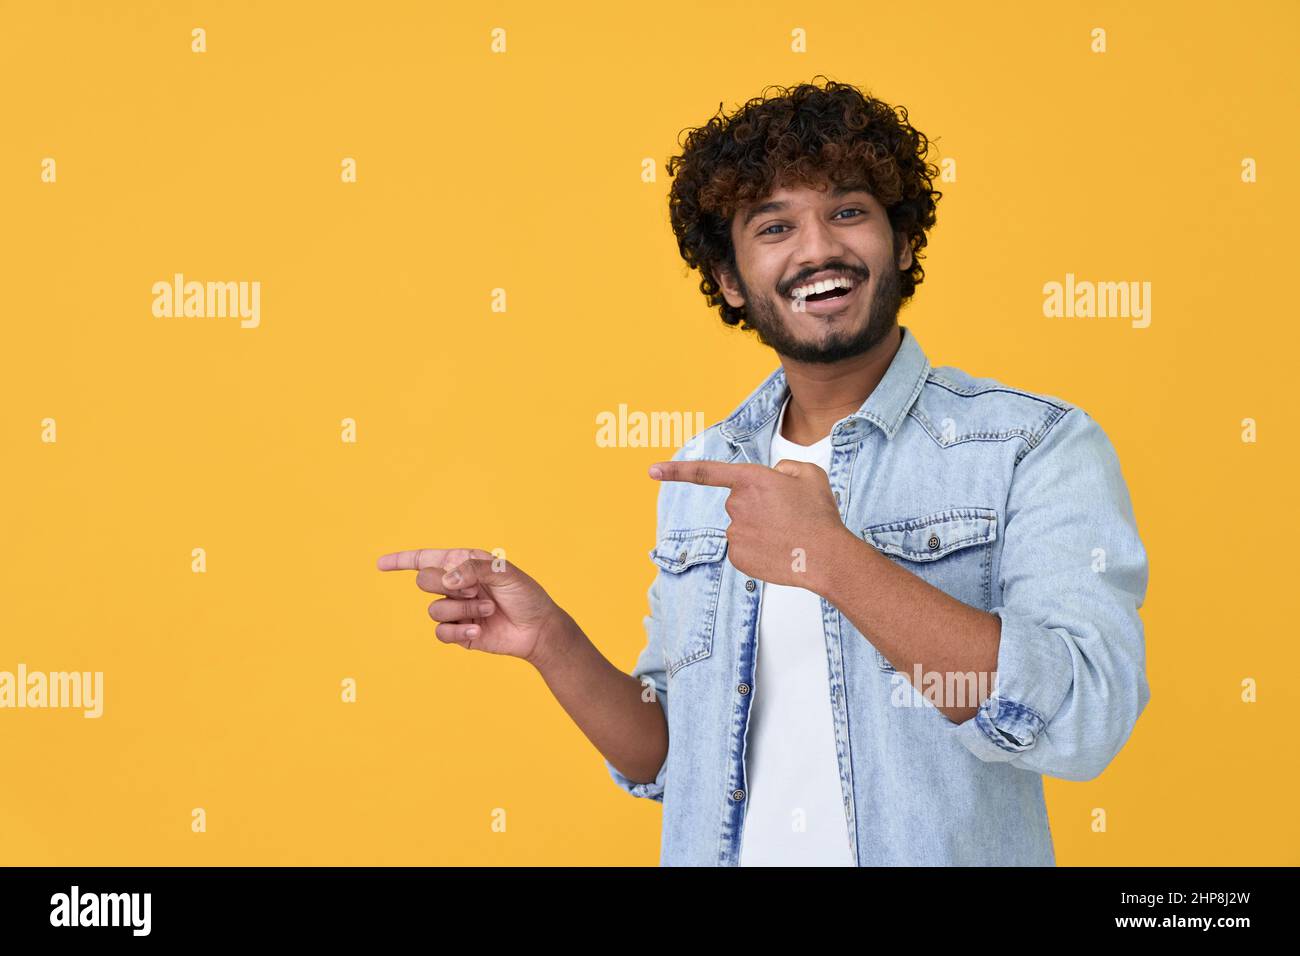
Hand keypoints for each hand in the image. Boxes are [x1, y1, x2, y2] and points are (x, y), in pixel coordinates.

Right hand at [376, 547, 566, 666]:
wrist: (538, 628)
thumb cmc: (525, 595)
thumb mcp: (504, 573)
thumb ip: (473, 569)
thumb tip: (446, 581)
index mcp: (462, 564)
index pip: (425, 559)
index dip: (401, 560)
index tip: (379, 564)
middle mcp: (455, 585)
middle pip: (424, 581)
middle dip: (447, 585)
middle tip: (476, 590)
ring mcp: (455, 610)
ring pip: (434, 609)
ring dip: (461, 609)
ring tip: (487, 609)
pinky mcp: (458, 633)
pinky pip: (441, 632)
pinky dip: (458, 631)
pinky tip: (478, 630)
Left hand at [648, 459, 851, 591]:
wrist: (826, 557)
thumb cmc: (820, 514)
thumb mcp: (809, 475)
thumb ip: (784, 468)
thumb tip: (773, 477)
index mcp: (750, 480)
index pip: (705, 472)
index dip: (676, 471)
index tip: (651, 470)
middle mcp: (736, 505)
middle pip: (738, 502)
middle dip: (758, 506)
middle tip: (787, 516)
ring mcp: (734, 533)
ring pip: (742, 526)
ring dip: (760, 529)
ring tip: (788, 535)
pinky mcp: (738, 558)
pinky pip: (744, 548)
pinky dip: (759, 549)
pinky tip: (779, 551)